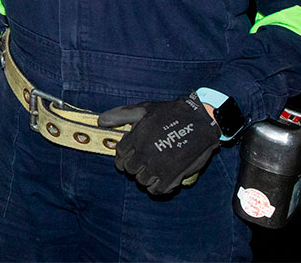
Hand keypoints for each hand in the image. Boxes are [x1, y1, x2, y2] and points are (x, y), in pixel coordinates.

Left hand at [97, 93, 220, 194]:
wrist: (200, 122)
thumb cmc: (170, 113)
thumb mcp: (144, 109)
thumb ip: (120, 115)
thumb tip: (100, 121)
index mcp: (135, 139)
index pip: (119, 156)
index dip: (123, 156)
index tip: (130, 156)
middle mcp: (143, 155)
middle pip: (129, 169)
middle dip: (134, 166)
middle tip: (144, 160)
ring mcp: (157, 168)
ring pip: (142, 181)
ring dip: (146, 176)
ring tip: (154, 168)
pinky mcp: (172, 177)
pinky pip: (157, 190)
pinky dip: (158, 187)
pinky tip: (162, 178)